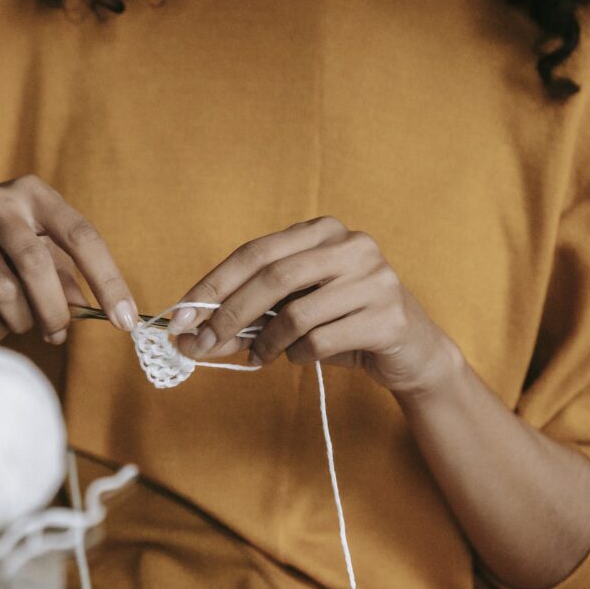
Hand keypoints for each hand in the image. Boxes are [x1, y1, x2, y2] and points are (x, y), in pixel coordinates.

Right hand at [0, 174, 137, 342]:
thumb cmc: (1, 250)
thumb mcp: (38, 250)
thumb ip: (66, 277)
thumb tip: (89, 312)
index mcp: (34, 194)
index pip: (81, 236)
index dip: (107, 281)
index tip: (126, 320)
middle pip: (38, 266)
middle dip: (55, 311)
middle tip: (58, 333)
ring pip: (6, 294)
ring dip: (21, 321)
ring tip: (19, 321)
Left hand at [169, 217, 461, 396]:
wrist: (410, 351)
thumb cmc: (341, 324)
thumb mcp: (293, 310)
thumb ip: (248, 315)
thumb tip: (190, 337)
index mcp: (322, 231)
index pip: (254, 251)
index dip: (212, 284)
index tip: (179, 316)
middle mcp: (351, 244)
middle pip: (272, 277)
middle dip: (228, 315)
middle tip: (201, 345)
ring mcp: (375, 278)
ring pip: (296, 313)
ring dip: (266, 343)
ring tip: (260, 356)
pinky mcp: (387, 316)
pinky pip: (322, 340)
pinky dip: (299, 356)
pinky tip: (301, 357)